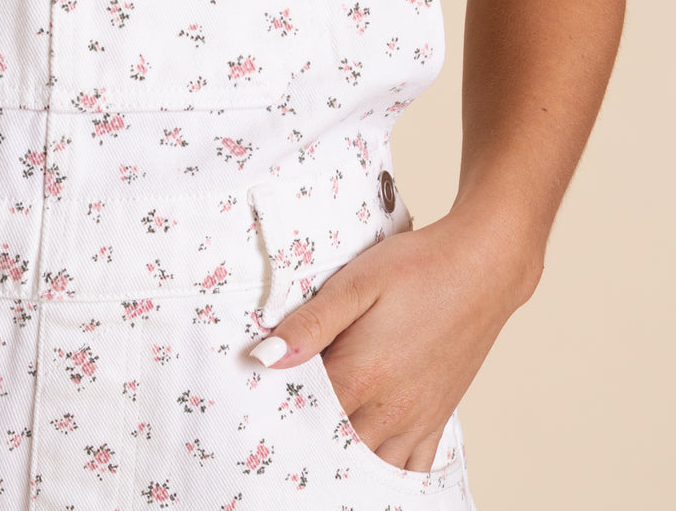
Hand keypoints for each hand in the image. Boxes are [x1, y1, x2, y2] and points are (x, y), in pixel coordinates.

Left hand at [249, 208, 537, 471]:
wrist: (481, 267)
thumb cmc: (416, 268)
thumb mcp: (356, 283)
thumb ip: (310, 323)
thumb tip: (264, 357)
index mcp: (362, 376)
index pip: (303, 415)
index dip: (276, 410)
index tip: (256, 399)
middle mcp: (390, 409)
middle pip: (333, 446)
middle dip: (304, 437)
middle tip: (279, 419)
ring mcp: (416, 419)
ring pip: (370, 464)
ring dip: (342, 457)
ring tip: (316, 438)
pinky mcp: (438, 418)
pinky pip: (412, 469)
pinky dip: (385, 471)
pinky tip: (366, 458)